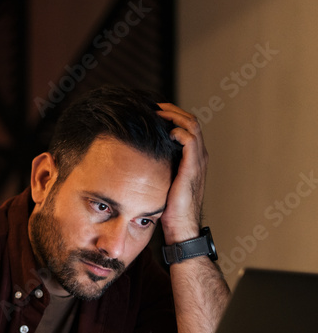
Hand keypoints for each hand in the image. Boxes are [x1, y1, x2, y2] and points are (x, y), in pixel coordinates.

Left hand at [156, 103, 207, 242]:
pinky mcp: (193, 168)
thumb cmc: (168, 206)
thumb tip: (134, 156)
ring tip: (157, 112)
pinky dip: (179, 131)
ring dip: (175, 115)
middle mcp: (198, 155)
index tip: (152, 109)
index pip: (187, 125)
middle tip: (153, 105)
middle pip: (191, 120)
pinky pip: (190, 141)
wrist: (180, 227)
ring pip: (192, 125)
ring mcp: (198, 161)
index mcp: (192, 157)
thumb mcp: (161, 180)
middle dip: (172, 109)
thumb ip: (156, 166)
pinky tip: (166, 131)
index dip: (172, 113)